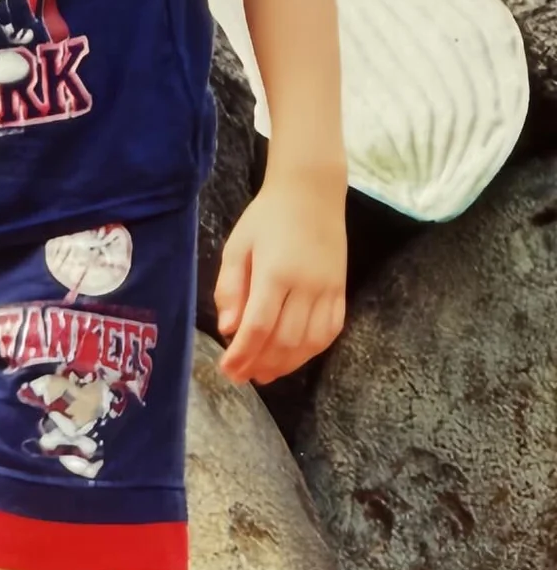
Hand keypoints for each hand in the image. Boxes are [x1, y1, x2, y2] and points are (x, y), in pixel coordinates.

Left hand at [215, 176, 345, 384]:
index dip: (243, 354)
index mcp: (275, 273)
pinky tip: (295, 357)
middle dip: (262, 364)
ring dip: (287, 364)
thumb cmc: (267, 217)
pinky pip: (331, 331)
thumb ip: (230, 288)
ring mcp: (328, 289)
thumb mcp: (237, 246)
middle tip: (242, 377)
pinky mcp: (342, 290)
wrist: (312, 192)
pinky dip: (313, 350)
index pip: (258, 326)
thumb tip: (228, 328)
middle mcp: (306, 285)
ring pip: (310, 342)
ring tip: (265, 373)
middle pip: (285, 340)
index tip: (228, 370)